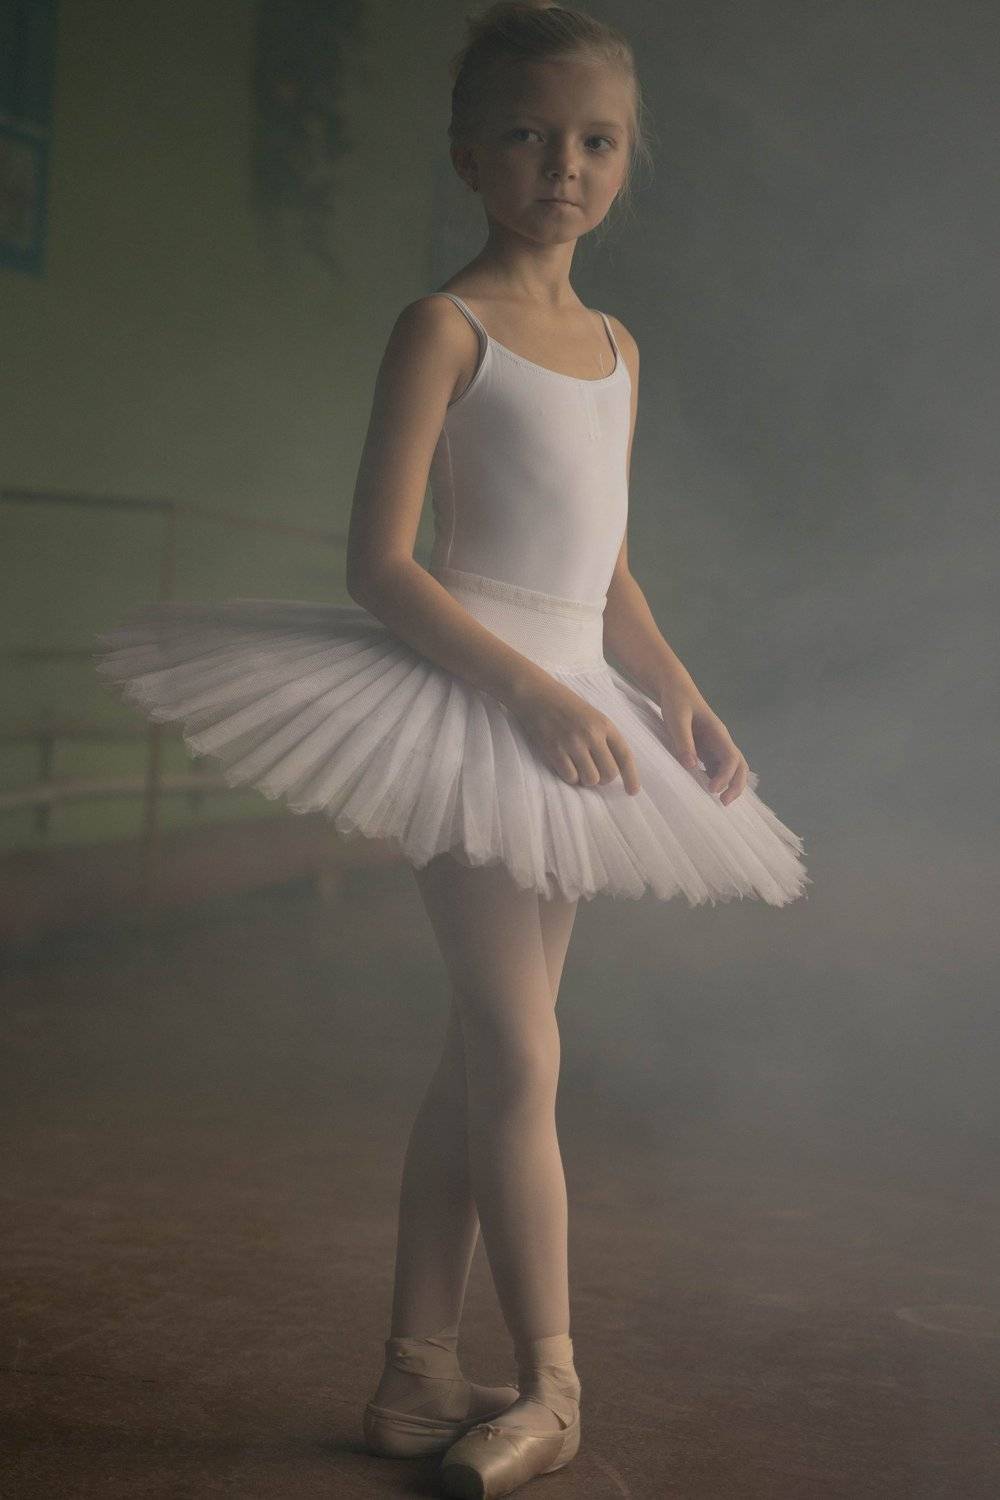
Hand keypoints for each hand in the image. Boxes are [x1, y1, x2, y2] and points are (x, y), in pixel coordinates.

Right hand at [507, 676, 641, 794]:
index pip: (624, 756)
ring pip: (591, 779)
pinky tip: (566, 767)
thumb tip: (612, 768)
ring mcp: (573, 743)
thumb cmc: (565, 705)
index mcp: (604, 725)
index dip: (631, 777)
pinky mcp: (555, 750)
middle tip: (595, 774)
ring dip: (586, 780)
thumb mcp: (592, 716)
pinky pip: (570, 777)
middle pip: (609, 773)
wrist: (536, 693)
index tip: (632, 791)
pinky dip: (570, 777)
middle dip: (603, 780)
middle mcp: (592, 734)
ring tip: (579, 770)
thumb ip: (604, 737)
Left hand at [658, 686, 749, 806]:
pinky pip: (716, 768)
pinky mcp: (705, 749)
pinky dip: (716, 780)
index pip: (732, 758)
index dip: (725, 776)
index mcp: (718, 733)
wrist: (674, 689)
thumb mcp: (676, 718)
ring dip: (728, 784)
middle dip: (736, 785)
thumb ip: (683, 741)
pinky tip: (704, 789)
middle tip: (723, 803)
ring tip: (717, 801)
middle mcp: (721, 741)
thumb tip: (691, 766)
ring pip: (730, 769)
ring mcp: (714, 746)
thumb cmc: (677, 700)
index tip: (712, 790)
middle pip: (740, 766)